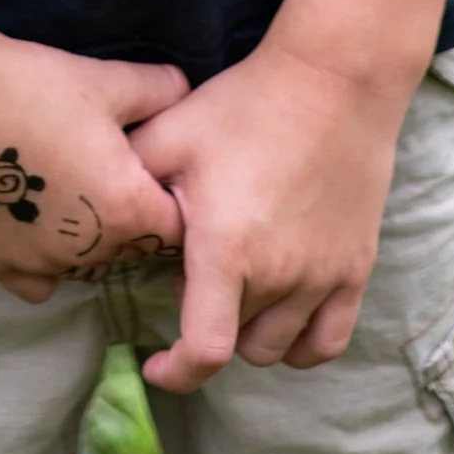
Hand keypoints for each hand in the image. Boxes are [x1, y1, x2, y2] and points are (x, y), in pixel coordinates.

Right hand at [0, 30, 189, 303]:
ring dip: (91, 241)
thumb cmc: (32, 83)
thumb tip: (183, 91)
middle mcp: (88, 251)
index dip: (172, 201)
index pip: (176, 228)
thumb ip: (160, 91)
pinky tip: (38, 224)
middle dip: (132, 221)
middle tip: (109, 173)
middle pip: (132, 250)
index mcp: (126, 208)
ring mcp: (40, 264)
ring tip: (71, 190)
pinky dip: (46, 261)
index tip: (155, 173)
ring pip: (87, 266)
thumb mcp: (108, 80)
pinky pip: (39, 282)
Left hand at [130, 39, 408, 388]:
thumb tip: (98, 215)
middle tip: (198, 270)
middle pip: (235, 341)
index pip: (205, 351)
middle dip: (206, 319)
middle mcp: (279, 276)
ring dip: (249, 331)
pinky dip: (301, 345)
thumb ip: (128, 180)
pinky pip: (327, 341)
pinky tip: (282, 316)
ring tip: (237, 286)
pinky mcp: (355, 269)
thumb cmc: (244, 105)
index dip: (175, 373)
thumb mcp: (171, 133)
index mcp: (227, 250)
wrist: (332, 80)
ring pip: (277, 348)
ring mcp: (323, 277)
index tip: (155, 364)